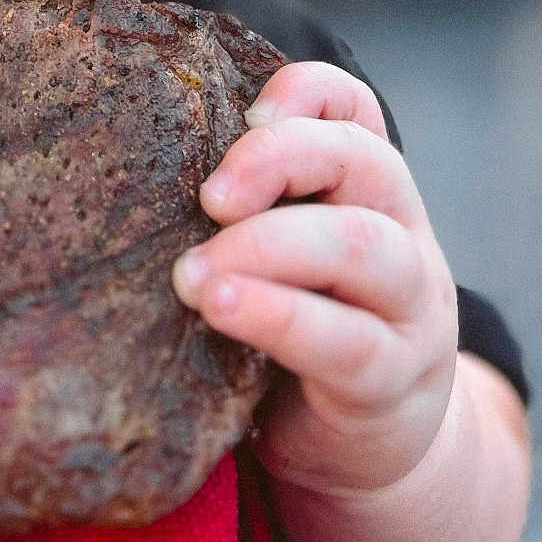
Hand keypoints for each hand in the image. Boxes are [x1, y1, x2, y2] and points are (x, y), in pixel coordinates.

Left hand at [172, 61, 457, 495]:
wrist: (367, 451)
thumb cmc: (295, 326)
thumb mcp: (278, 253)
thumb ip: (239, 207)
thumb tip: (133, 162)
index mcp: (365, 190)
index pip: (352, 106)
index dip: (303, 90)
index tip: (242, 111)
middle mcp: (400, 232)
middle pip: (364, 159)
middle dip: (275, 160)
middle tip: (207, 199)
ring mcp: (409, 307)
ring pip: (361, 246)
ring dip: (265, 247)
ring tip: (192, 274)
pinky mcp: (392, 380)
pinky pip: (345, 341)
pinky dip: (277, 316)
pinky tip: (221, 309)